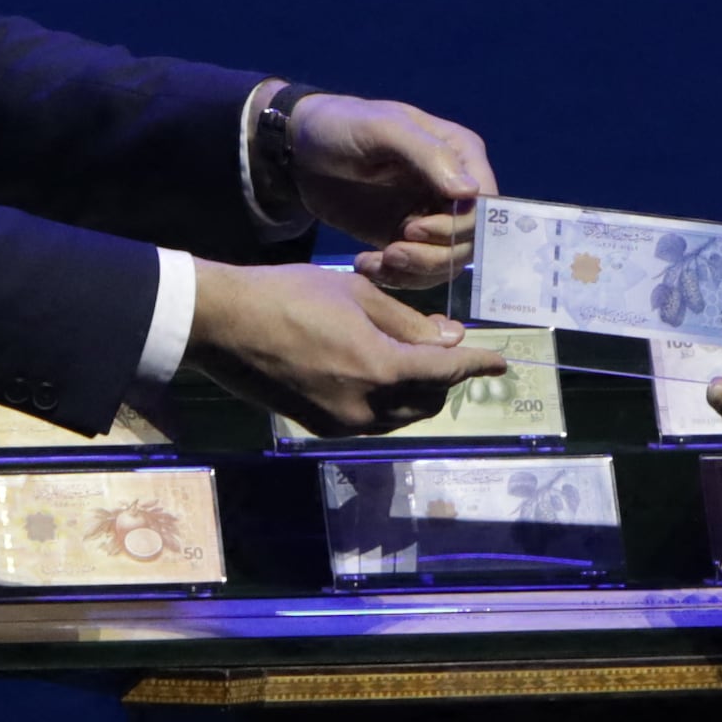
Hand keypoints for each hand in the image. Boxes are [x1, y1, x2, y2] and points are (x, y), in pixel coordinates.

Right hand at [185, 260, 504, 436]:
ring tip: (412, 355)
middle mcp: (363, 407)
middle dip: (445, 377)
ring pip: (401, 415)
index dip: (476, 366)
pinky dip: (388, 400)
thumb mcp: (357, 295)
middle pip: (427, 401)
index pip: (445, 374)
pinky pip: (372, 419)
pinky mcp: (319, 426)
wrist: (222, 324)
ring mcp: (340, 422)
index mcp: (378, 369)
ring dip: (417, 391)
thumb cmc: (288, 295)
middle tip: (446, 346)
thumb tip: (448, 339)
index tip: (499, 361)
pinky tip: (379, 371)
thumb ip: (408, 322)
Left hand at [288, 92, 490, 295]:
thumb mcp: (381, 129)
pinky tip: (365, 265)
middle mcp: (453, 188)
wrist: (298, 150)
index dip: (459, 225)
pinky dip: (396, 278)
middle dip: (433, 254)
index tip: (413, 227)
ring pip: (447, 262)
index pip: (484, 201)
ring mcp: (430, 215)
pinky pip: (418, 271)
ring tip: (377, 261)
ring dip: (415, 270)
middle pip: (469, 239)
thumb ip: (427, 155)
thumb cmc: (340, 126)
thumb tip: (470, 193)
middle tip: (392, 251)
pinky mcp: (405, 238)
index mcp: (459, 153)